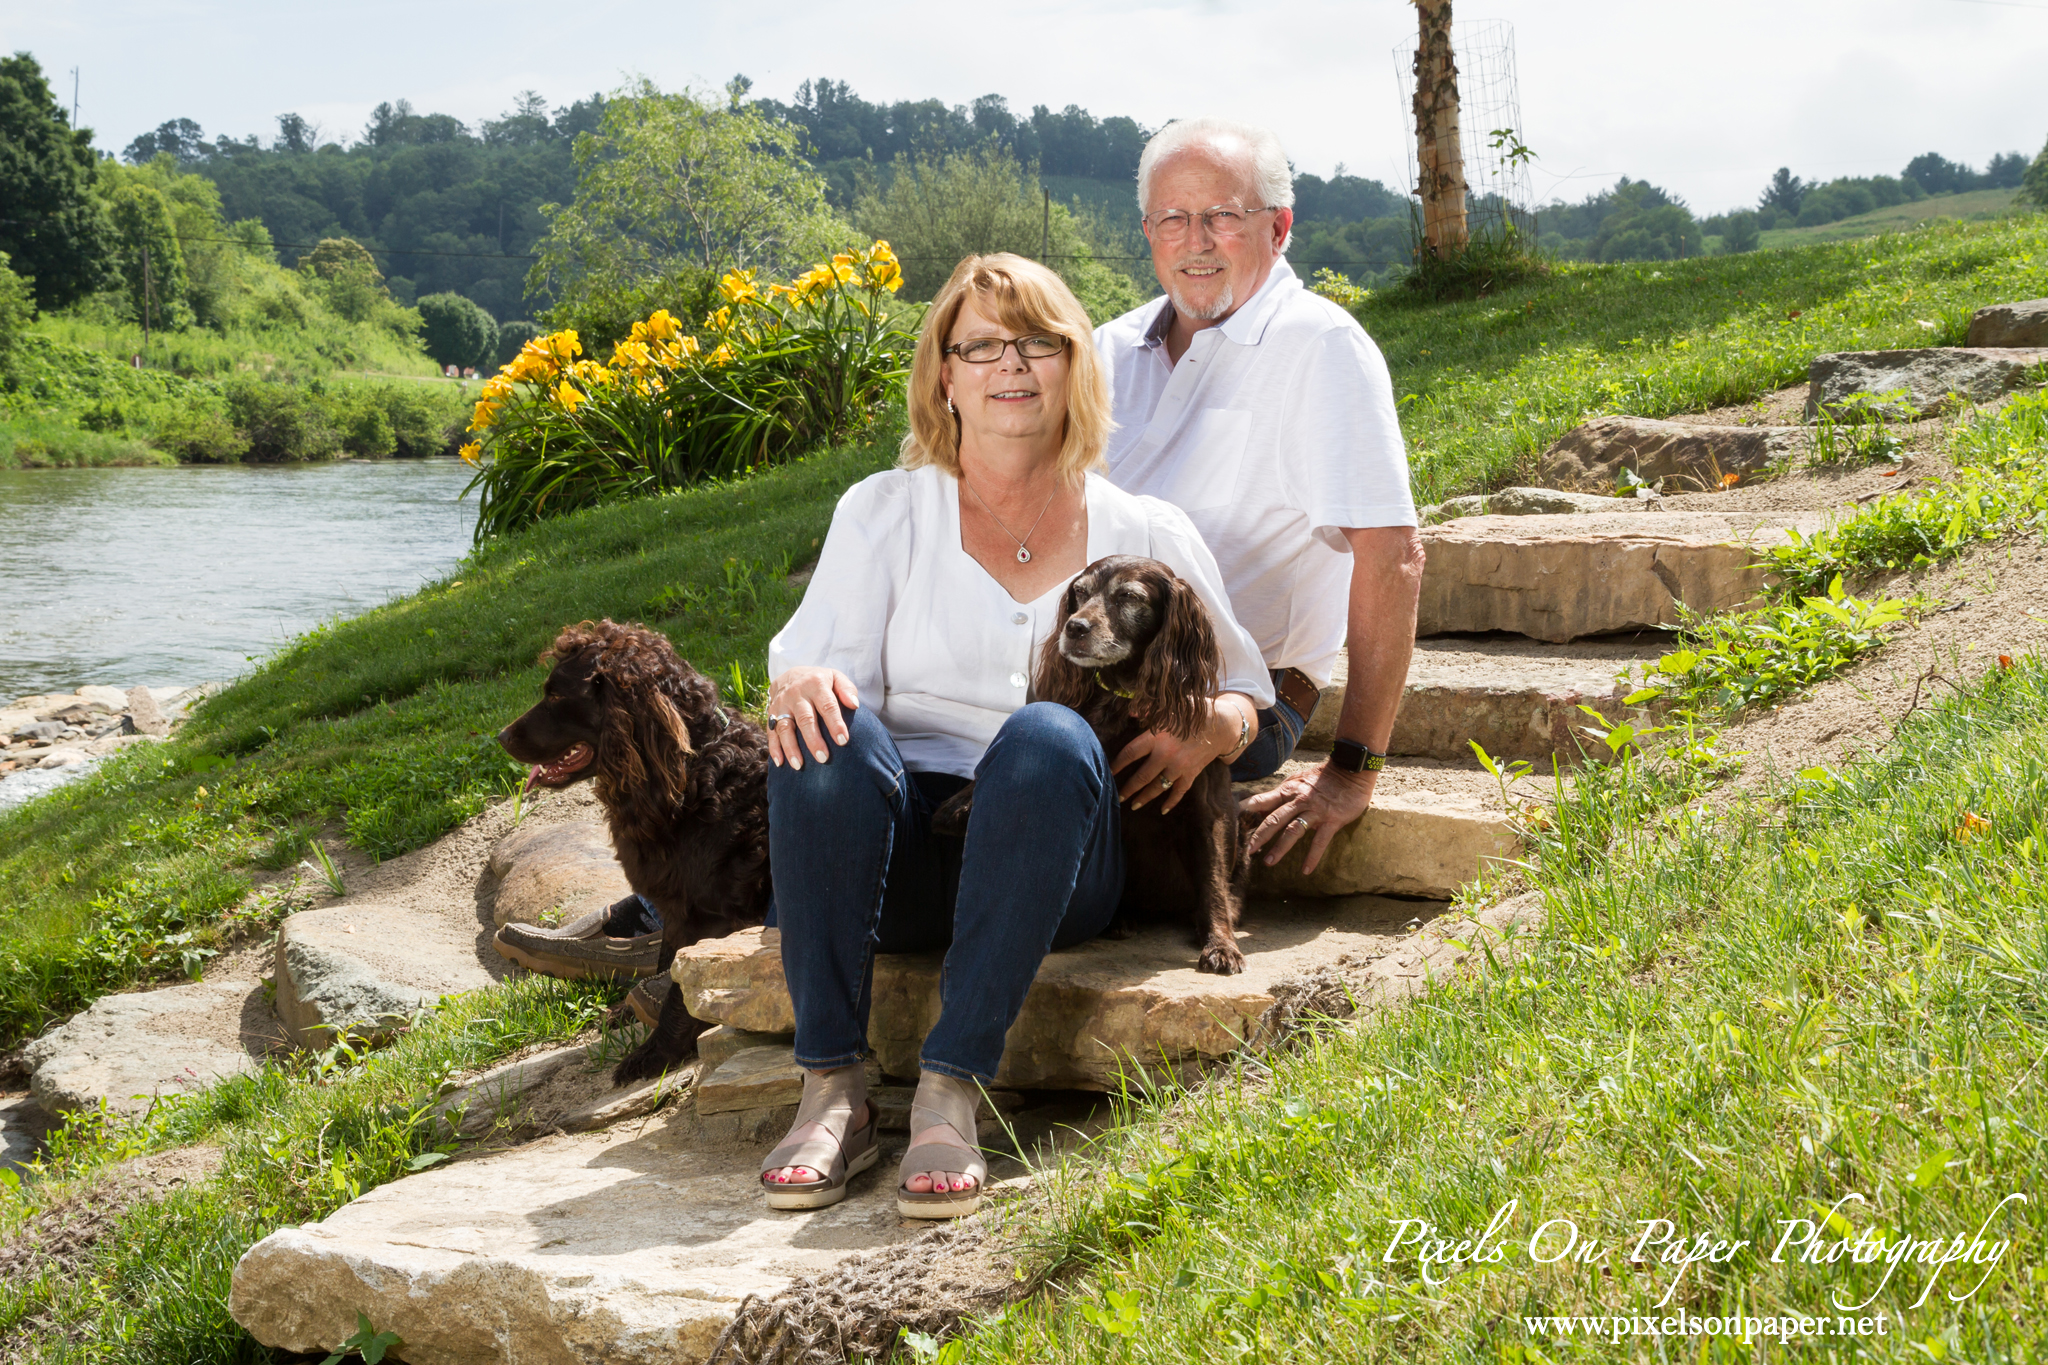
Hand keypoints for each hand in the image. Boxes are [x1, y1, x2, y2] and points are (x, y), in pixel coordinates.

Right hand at [766, 667, 858, 768]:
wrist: (791, 675)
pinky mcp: (771, 714)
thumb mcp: (835, 677)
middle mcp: (796, 694)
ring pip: (785, 727)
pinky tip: (781, 763)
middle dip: (813, 740)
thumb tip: (854, 705)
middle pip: (805, 719)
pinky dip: (775, 748)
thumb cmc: (820, 681)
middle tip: (823, 758)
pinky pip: (771, 732)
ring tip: (799, 766)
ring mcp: (781, 704)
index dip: (835, 723)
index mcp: (815, 684)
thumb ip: (846, 689)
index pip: (827, 705)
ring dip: (791, 747)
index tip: (843, 741)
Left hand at [1111, 696, 1247, 813]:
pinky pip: (1179, 792)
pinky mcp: (1191, 774)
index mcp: (1156, 737)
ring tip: (1134, 806)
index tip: (1109, 772)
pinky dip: (1171, 801)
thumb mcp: (1171, 708)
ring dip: (1145, 798)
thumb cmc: (1193, 713)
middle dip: (1128, 788)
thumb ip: (1149, 711)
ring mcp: (1179, 767)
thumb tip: (1131, 712)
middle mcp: (1166, 755)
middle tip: (1118, 797)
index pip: (1130, 753)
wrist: (1222, 725)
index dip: (1117, 764)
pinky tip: (1163, 810)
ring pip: (1157, 787)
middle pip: (1142, 776)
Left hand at [1240, 762, 1376, 874]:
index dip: (1247, 811)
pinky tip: (1306, 870)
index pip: (1262, 801)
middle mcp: (1299, 800)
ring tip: (1269, 862)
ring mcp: (1315, 810)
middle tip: (1248, 851)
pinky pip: (1320, 841)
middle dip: (1259, 835)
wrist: (1351, 770)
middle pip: (1274, 819)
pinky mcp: (1332, 820)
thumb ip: (1283, 793)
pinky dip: (1312, 857)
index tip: (1233, 823)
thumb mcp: (1299, 780)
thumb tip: (1264, 806)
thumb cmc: (1324, 777)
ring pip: (1293, 830)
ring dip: (1280, 848)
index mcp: (1289, 791)